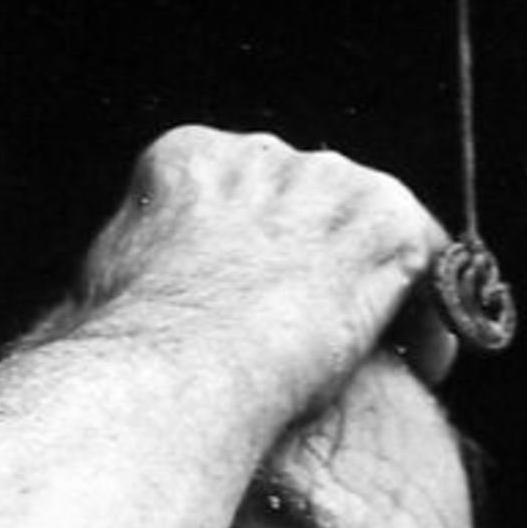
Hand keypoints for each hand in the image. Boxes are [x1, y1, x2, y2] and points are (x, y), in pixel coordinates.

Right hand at [74, 126, 456, 408]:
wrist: (182, 370)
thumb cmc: (129, 358)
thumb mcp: (103, 301)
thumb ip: (130, 286)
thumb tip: (93, 330)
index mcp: (185, 161)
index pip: (251, 192)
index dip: (273, 255)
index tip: (277, 308)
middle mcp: (260, 157)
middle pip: (318, 203)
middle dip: (328, 269)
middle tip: (334, 341)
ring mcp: (325, 183)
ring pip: (377, 231)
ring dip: (386, 296)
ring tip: (388, 365)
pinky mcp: (381, 225)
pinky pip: (433, 266)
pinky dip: (433, 319)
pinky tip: (421, 367)